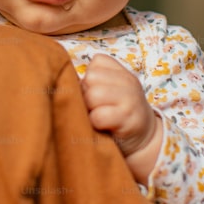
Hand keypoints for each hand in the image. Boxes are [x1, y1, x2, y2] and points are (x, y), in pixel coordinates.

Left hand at [81, 54, 161, 181]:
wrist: (143, 140)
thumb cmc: (116, 114)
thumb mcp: (109, 91)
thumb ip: (92, 82)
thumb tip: (60, 80)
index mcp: (122, 72)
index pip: (96, 63)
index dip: (89, 80)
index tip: (95, 94)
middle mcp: (129, 82)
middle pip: (91, 79)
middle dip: (86, 94)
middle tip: (93, 108)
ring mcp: (131, 99)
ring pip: (93, 95)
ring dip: (89, 109)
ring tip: (96, 117)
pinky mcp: (128, 119)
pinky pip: (99, 116)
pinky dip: (95, 123)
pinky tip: (101, 127)